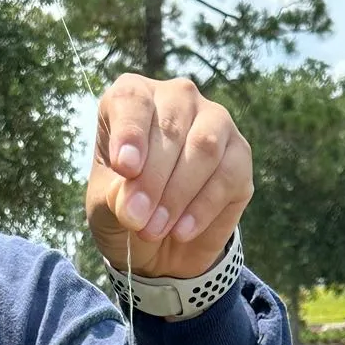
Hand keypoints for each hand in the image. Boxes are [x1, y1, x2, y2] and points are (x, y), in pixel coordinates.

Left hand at [86, 75, 253, 280]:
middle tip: (137, 219)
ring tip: (155, 230)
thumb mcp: (104, 208)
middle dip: (152, 179)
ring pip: (204, 147)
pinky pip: (227, 176)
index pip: (132, 101)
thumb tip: (134, 204)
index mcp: (134, 99)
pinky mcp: (240, 157)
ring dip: (177, 194)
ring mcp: (215, 123)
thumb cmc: (127, 210)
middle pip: (171, 127)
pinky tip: (181, 232)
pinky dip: (202, 209)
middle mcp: (178, 100)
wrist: (161, 246)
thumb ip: (113, 199)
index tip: (125, 168)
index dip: (130, 133)